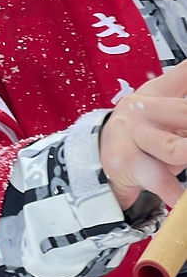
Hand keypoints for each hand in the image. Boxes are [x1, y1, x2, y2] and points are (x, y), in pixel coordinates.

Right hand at [99, 62, 186, 211]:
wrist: (99, 156)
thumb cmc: (141, 131)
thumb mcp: (158, 105)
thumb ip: (180, 86)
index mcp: (154, 95)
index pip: (181, 78)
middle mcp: (140, 112)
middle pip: (182, 112)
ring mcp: (132, 138)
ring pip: (170, 146)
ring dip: (184, 151)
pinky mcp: (126, 164)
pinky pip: (157, 180)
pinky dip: (173, 192)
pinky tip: (179, 198)